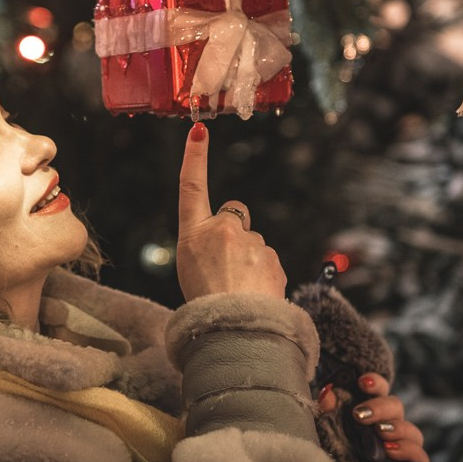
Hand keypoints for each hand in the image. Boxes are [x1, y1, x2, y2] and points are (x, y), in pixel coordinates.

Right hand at [176, 122, 286, 300]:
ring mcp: (251, 242)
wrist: (236, 330)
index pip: (192, 187)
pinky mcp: (272, 258)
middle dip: (234, 229)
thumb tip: (229, 244)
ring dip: (249, 259)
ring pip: (253, 243)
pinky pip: (267, 261)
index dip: (194, 158)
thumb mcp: (190, 269)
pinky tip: (254, 294)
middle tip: (227, 263)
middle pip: (233, 214)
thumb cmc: (205, 305)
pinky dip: (262, 275)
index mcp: (193, 233)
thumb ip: (207, 246)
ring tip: (239, 289)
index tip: (198, 132)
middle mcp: (222, 230)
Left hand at [318, 373, 428, 461]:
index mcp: (370, 410)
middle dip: (379, 407)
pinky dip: (408, 451)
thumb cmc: (334, 455)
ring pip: (412, 429)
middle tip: (359, 415)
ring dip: (396, 428)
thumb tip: (328, 392)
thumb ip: (327, 413)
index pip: (380, 389)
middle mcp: (389, 424)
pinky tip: (391, 451)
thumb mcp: (325, 433)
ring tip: (379, 433)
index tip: (362, 382)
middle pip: (396, 406)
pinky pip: (420, 455)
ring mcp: (402, 445)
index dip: (375, 382)